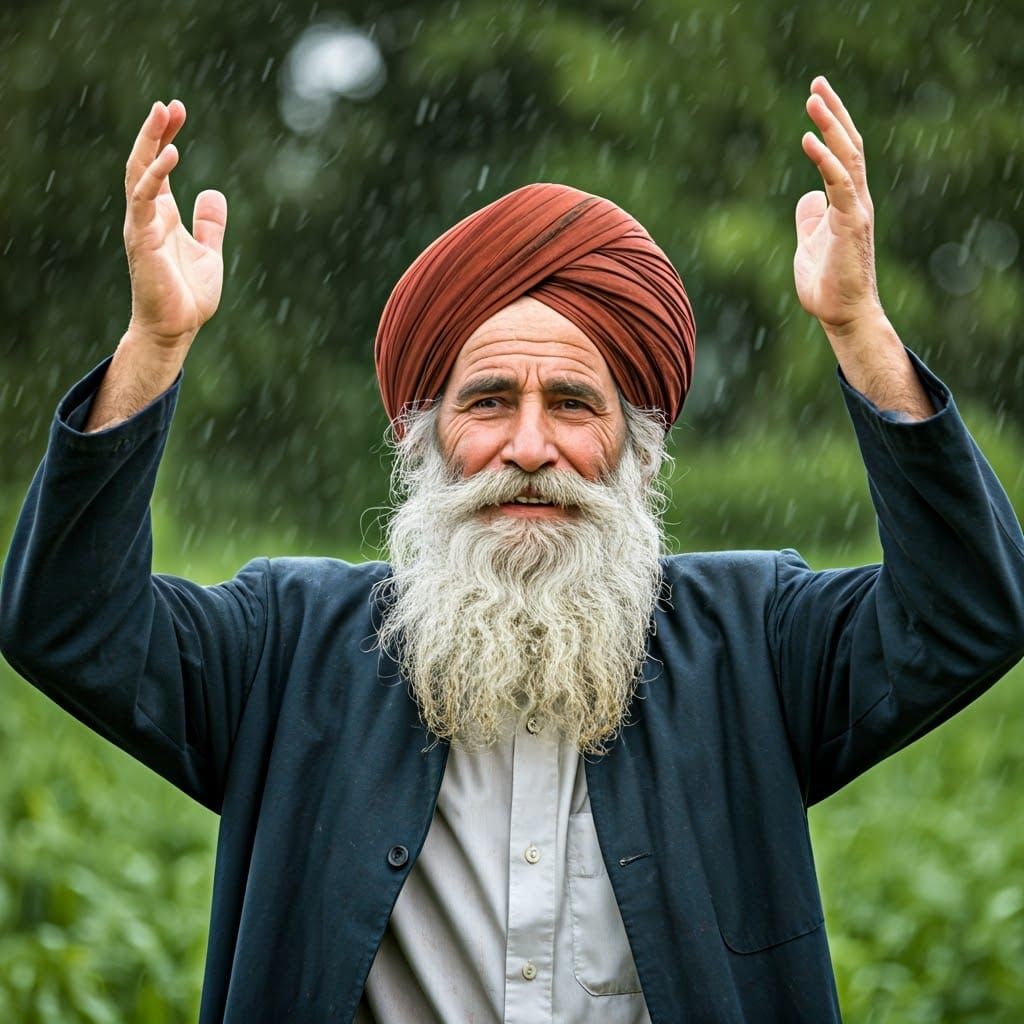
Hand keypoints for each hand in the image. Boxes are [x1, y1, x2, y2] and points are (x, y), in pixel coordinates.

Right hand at [123, 100, 226, 348]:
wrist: (177, 329)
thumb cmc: (188, 296)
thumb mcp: (208, 253)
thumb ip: (209, 225)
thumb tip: (213, 192)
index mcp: (162, 216)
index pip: (158, 167)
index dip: (164, 137)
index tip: (177, 111)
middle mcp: (147, 216)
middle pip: (144, 163)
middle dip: (154, 132)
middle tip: (169, 104)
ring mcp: (142, 226)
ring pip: (139, 174)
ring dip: (150, 142)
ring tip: (163, 113)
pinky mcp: (142, 240)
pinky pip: (144, 200)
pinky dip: (154, 176)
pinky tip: (171, 155)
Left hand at [794, 77, 881, 336]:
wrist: (842, 315)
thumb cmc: (827, 285)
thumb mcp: (809, 244)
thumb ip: (810, 218)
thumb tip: (808, 196)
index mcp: (846, 203)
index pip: (843, 154)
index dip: (831, 125)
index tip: (816, 98)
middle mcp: (856, 200)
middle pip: (849, 145)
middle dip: (833, 112)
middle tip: (816, 83)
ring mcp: (856, 210)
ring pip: (848, 156)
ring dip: (830, 124)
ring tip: (813, 97)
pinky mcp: (851, 223)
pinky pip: (839, 182)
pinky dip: (825, 158)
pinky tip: (808, 138)